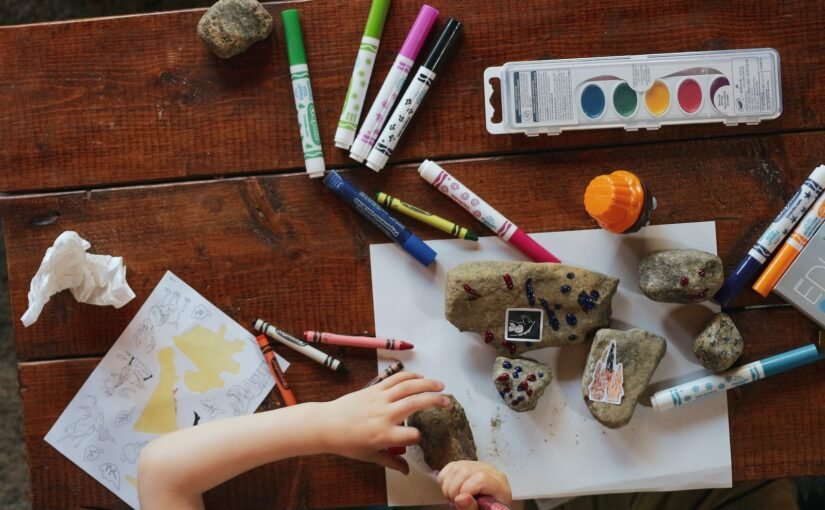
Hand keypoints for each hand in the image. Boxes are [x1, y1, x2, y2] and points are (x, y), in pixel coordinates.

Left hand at [320, 371, 449, 472]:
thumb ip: (392, 462)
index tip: (419, 438)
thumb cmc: (348, 443)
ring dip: (427, 383)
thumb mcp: (370, 456)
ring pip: (408, 387)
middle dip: (434, 401)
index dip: (419, 437)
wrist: (327, 425)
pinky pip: (395, 379)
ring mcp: (380, 399)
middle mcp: (385, 415)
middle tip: (448, 402)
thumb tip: (408, 471)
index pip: (412, 435)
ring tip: (441, 385)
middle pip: (415, 404)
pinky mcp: (374, 389)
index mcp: (385, 435)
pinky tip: (420, 377)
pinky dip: (409, 375)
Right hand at [438, 461, 511, 509]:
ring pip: (456, 467)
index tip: (460, 503)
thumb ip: (472, 508)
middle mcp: (491, 471)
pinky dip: (445, 478)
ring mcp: (479, 466)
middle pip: (465, 471)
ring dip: (448, 485)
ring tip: (452, 498)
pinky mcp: (468, 464)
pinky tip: (450, 490)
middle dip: (454, 489)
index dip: (467, 490)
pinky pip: (452, 466)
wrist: (485, 508)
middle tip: (454, 503)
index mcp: (499, 485)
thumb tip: (461, 497)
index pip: (481, 478)